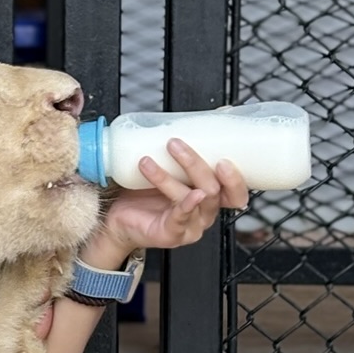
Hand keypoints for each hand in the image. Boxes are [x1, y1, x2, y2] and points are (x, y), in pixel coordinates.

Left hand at [96, 139, 249, 256]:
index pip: (235, 193)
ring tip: (147, 162)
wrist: (118, 218)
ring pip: (193, 199)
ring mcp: (190, 226)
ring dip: (169, 177)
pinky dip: (185, 205)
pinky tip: (185, 196)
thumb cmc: (143, 193)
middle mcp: (203, 212)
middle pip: (213, 190)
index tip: (224, 159)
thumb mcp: (167, 169)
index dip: (236, 179)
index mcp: (209, 197)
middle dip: (196, 165)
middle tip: (175, 145)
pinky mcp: (172, 234)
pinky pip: (181, 219)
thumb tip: (196, 118)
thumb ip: (181, 152)